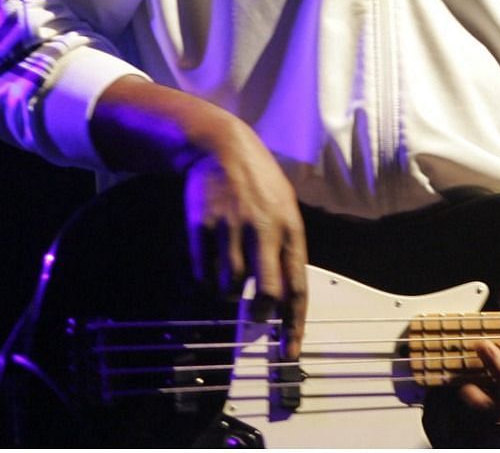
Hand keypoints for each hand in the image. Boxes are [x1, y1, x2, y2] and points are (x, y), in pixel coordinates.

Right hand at [183, 139, 308, 354]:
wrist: (221, 148)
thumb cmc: (259, 184)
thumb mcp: (286, 208)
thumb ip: (287, 249)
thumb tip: (285, 297)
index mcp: (290, 229)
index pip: (297, 286)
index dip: (294, 324)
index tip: (290, 353)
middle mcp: (263, 231)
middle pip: (264, 293)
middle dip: (259, 312)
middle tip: (255, 313)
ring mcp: (231, 229)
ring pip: (229, 288)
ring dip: (229, 294)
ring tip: (230, 277)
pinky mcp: (202, 228)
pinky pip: (203, 274)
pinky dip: (206, 282)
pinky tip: (210, 270)